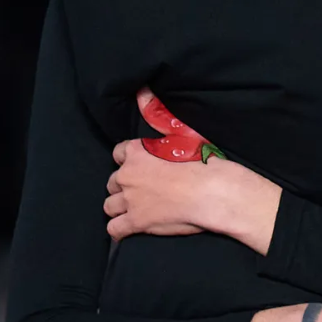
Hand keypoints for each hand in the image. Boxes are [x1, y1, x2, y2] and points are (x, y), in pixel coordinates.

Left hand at [107, 114, 280, 252]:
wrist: (211, 192)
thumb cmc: (201, 162)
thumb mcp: (179, 131)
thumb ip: (156, 113)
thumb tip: (142, 92)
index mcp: (137, 152)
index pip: (118, 154)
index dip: (126, 161)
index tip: (137, 168)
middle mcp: (127, 175)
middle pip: (112, 181)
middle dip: (123, 186)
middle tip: (139, 191)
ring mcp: (130, 200)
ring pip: (109, 205)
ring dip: (119, 208)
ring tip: (134, 211)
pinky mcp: (136, 222)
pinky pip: (114, 229)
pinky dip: (119, 230)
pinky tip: (128, 230)